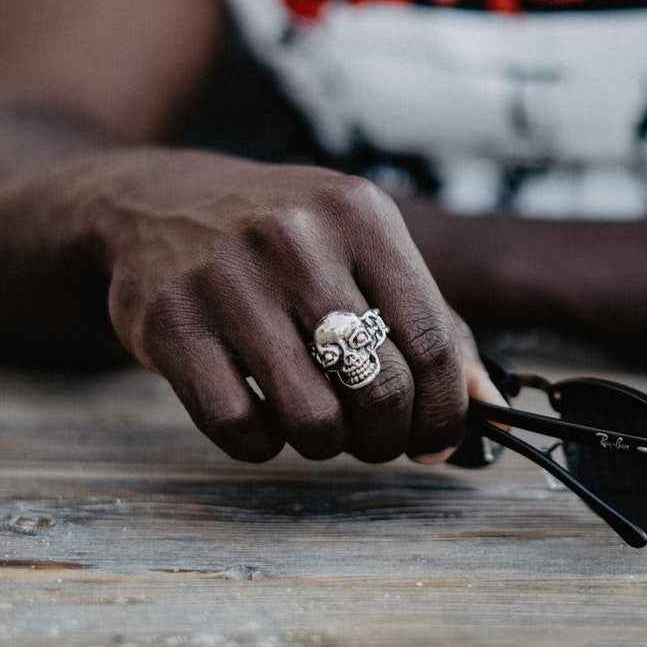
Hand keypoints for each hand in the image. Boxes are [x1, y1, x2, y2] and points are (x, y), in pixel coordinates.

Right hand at [102, 152, 467, 463]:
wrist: (159, 203)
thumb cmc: (284, 238)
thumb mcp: (364, 246)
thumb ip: (431, 320)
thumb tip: (487, 407)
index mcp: (360, 214)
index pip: (432, 340)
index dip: (445, 411)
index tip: (438, 440)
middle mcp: (296, 238)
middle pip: (380, 388)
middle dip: (388, 438)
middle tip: (376, 438)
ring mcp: (228, 281)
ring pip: (312, 420)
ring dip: (327, 443)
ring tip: (320, 420)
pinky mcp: (171, 325)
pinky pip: (239, 429)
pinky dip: (263, 445)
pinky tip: (264, 417)